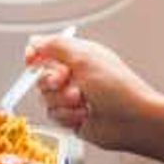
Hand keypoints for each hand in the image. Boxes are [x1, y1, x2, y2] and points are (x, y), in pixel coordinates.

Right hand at [25, 36, 163, 153]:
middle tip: (67, 82)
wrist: (132, 121)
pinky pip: (54, 115)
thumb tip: (35, 42)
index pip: (48, 50)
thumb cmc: (119, 89)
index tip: (31, 60)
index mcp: (80, 56)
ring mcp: (73, 97)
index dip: (36, 55)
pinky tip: (84, 115)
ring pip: (47, 99)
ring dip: (63, 102)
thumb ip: (56, 46)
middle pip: (42, 77)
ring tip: (82, 101)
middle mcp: (75, 75)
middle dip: (53, 83)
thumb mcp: (85, 58)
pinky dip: (67, 116)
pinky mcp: (72, 117)